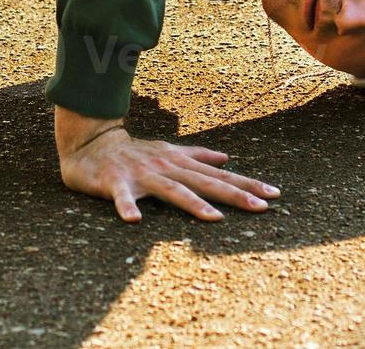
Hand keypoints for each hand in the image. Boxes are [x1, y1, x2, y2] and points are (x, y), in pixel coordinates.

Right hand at [55, 106, 279, 222]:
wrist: (90, 144)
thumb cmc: (133, 153)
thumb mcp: (168, 151)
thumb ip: (197, 155)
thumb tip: (226, 158)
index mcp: (179, 162)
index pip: (218, 176)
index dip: (246, 184)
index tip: (274, 194)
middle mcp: (165, 166)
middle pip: (204, 182)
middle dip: (234, 194)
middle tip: (261, 206)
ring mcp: (141, 174)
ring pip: (171, 190)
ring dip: (192, 203)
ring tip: (214, 219)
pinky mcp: (115, 182)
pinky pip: (122, 197)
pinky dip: (128, 207)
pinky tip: (134, 221)